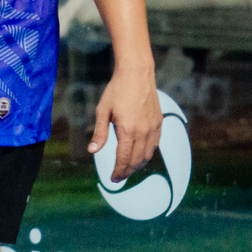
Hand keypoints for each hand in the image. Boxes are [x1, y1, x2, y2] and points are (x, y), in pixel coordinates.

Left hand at [88, 62, 162, 181]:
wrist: (136, 74)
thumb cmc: (117, 90)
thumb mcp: (103, 111)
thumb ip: (100, 133)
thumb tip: (92, 151)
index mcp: (127, 130)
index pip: (123, 159)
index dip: (118, 171)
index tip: (113, 178)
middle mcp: (143, 132)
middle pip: (136, 160)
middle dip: (127, 171)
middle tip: (119, 177)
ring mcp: (153, 127)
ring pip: (148, 155)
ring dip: (138, 165)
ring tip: (128, 168)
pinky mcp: (159, 122)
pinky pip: (155, 144)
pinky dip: (148, 154)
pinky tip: (140, 154)